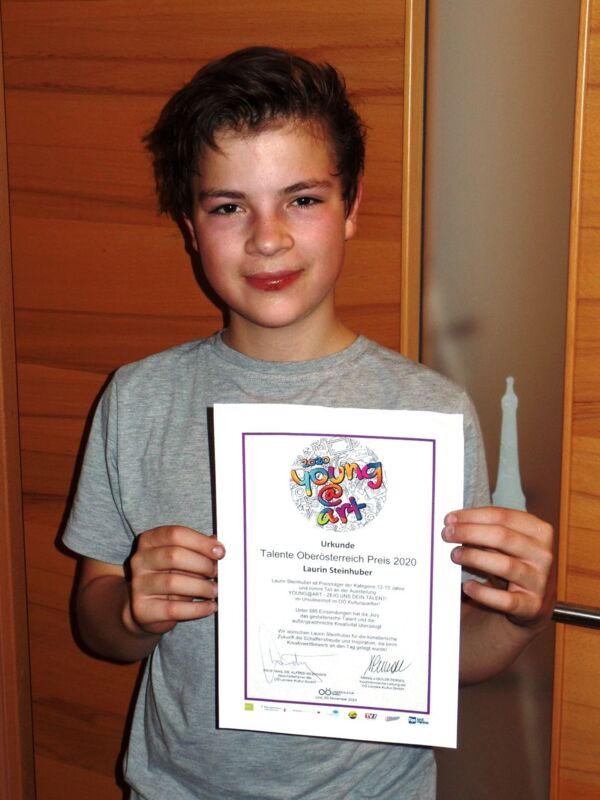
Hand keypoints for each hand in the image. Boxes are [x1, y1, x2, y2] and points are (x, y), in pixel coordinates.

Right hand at [127, 525, 224, 635]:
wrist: (145, 608)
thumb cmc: (168, 577)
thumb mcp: (181, 559)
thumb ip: (198, 550)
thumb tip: (217, 547)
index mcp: (149, 541)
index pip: (175, 534)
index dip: (201, 542)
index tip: (220, 552)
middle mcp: (140, 560)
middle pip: (173, 555)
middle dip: (202, 564)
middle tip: (217, 573)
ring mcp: (138, 585)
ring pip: (172, 582)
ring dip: (201, 587)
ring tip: (214, 590)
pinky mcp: (143, 609)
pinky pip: (173, 608)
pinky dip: (196, 608)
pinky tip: (209, 606)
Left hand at [442, 506, 553, 628]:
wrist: (534, 602)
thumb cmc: (514, 562)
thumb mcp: (509, 542)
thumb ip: (489, 529)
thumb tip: (454, 522)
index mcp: (539, 531)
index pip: (503, 516)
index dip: (473, 516)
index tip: (450, 518)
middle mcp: (543, 555)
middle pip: (502, 537)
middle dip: (470, 533)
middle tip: (446, 534)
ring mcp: (540, 581)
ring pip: (505, 565)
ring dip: (475, 558)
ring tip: (455, 555)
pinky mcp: (532, 605)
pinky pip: (505, 600)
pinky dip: (484, 593)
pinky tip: (467, 586)